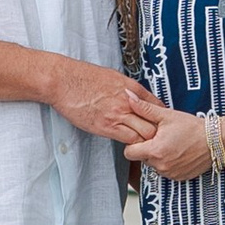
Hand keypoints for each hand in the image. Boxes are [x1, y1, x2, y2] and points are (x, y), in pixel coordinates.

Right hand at [47, 54, 169, 143]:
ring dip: (147, 141)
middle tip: (157, 138)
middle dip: (158, 131)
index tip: (160, 123)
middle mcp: (129, 101)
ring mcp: (118, 115)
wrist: (64, 81)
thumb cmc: (83, 77)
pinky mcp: (106, 127)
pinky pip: (129, 140)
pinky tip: (132, 147)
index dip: (160, 116)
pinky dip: (133, 145)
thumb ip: (126, 89)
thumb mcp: (112, 77)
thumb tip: (134, 97)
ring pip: (145, 133)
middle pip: (155, 122)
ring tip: (146, 146)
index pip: (157, 105)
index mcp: (131, 87)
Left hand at [123, 109, 216, 182]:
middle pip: (141, 158)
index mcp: (154, 151)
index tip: (144, 135)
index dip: (134, 142)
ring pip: (153, 165)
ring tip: (171, 143)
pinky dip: (168, 163)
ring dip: (158, 156)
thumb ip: (144, 108)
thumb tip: (128, 96)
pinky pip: (166, 171)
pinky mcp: (179, 178)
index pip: (129, 152)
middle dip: (147, 148)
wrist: (216, 140)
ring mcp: (170, 174)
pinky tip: (178, 152)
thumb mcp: (166, 115)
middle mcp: (160, 166)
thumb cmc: (192, 127)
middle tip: (160, 137)